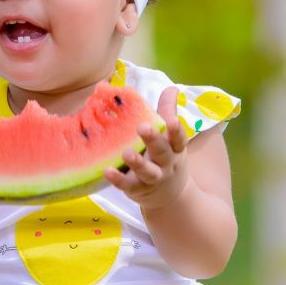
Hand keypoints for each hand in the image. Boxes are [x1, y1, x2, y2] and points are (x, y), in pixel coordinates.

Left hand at [103, 87, 189, 209]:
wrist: (169, 196)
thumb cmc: (166, 157)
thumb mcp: (171, 138)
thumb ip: (167, 111)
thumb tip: (172, 88)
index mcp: (174, 148)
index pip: (178, 138)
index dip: (177, 130)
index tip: (172, 120)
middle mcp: (166, 164)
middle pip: (162, 152)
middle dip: (154, 140)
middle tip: (142, 127)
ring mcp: (152, 178)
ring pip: (147, 171)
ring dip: (137, 163)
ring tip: (126, 153)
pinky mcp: (137, 189)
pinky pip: (127, 185)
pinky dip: (118, 179)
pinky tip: (107, 171)